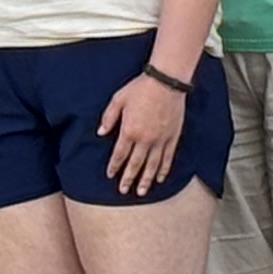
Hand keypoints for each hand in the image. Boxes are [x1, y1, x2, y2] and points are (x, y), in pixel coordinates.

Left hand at [98, 66, 189, 193]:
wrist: (166, 82)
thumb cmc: (141, 88)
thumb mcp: (118, 99)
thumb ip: (108, 117)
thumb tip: (100, 132)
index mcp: (129, 130)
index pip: (120, 154)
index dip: (114, 166)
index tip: (111, 175)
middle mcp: (145, 139)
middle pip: (135, 164)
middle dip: (128, 179)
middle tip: (124, 190)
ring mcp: (160, 140)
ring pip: (152, 166)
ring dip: (146, 180)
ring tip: (141, 192)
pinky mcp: (172, 137)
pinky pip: (168, 158)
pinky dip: (164, 170)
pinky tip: (160, 178)